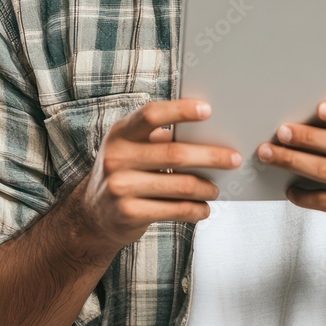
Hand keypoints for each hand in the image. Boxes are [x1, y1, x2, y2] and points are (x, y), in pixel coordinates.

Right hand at [74, 98, 240, 257]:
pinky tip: (204, 208)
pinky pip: (174, 210)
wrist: (91, 215)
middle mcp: (116, 157)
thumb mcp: (130, 148)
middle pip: (175, 153)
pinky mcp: (128, 213)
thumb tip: (209, 131)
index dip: (180, 110)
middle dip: (211, 156)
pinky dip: (195, 210)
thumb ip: (157, 138)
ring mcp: (120, 187)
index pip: (151, 114)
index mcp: (120, 133)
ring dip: (206, 187)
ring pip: (180, 185)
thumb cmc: (123, 172)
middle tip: (234, 158)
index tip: (208, 110)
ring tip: (216, 188)